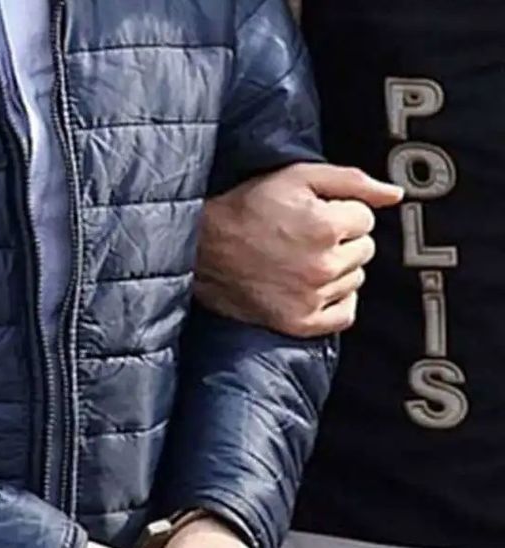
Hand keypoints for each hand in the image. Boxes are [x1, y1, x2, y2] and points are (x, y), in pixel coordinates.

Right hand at [196, 163, 403, 337]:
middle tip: (305, 236)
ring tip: (301, 259)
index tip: (313, 214)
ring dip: (338, 269)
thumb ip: (352, 181)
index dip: (341, 212)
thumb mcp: (296, 177)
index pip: (366, 219)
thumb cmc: (245, 208)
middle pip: (365, 250)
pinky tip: (313, 286)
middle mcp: (322, 265)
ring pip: (355, 280)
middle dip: (342, 240)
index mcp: (326, 226)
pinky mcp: (300, 322)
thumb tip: (395, 194)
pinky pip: (345, 314)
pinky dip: (336, 301)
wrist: (200, 249)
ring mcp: (312, 297)